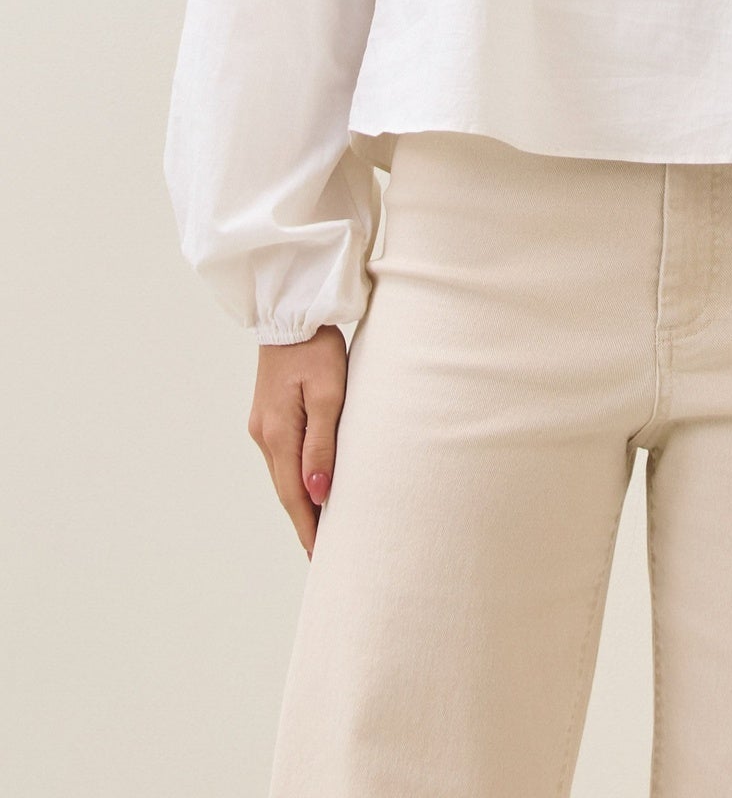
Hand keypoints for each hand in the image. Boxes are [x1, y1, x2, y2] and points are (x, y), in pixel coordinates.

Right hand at [247, 325, 348, 558]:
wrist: (292, 313)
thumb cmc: (317, 350)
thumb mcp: (330, 394)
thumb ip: (323, 443)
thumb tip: (316, 493)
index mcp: (278, 433)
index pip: (293, 495)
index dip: (307, 528)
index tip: (320, 557)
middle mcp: (264, 435)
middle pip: (284, 489)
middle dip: (303, 521)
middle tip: (322, 553)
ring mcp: (262, 425)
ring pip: (281, 474)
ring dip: (298, 501)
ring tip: (319, 527)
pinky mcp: (267, 414)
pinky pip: (281, 457)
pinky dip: (294, 477)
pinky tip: (307, 486)